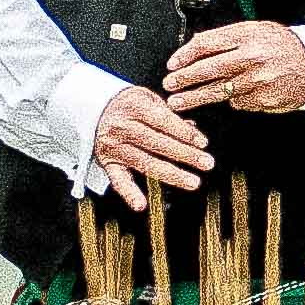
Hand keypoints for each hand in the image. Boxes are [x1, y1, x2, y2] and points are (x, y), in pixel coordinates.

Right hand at [86, 85, 213, 208]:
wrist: (98, 109)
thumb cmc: (130, 105)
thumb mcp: (149, 99)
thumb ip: (170, 115)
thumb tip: (194, 129)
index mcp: (133, 106)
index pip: (163, 121)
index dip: (184, 133)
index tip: (203, 143)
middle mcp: (120, 127)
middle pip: (157, 143)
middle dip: (185, 154)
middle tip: (207, 163)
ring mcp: (113, 146)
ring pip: (145, 162)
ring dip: (171, 174)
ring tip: (193, 182)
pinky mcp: (107, 162)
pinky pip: (118, 180)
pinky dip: (128, 193)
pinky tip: (140, 204)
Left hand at [164, 20, 304, 116]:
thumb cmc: (286, 45)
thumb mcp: (257, 30)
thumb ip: (228, 37)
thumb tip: (196, 44)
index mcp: (248, 37)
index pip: (207, 44)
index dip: (185, 55)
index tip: (173, 64)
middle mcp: (252, 59)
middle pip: (208, 70)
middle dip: (184, 79)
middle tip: (169, 85)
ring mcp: (259, 82)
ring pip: (219, 92)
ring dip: (196, 98)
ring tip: (179, 103)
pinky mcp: (265, 101)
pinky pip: (239, 102)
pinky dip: (233, 99)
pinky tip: (234, 95)